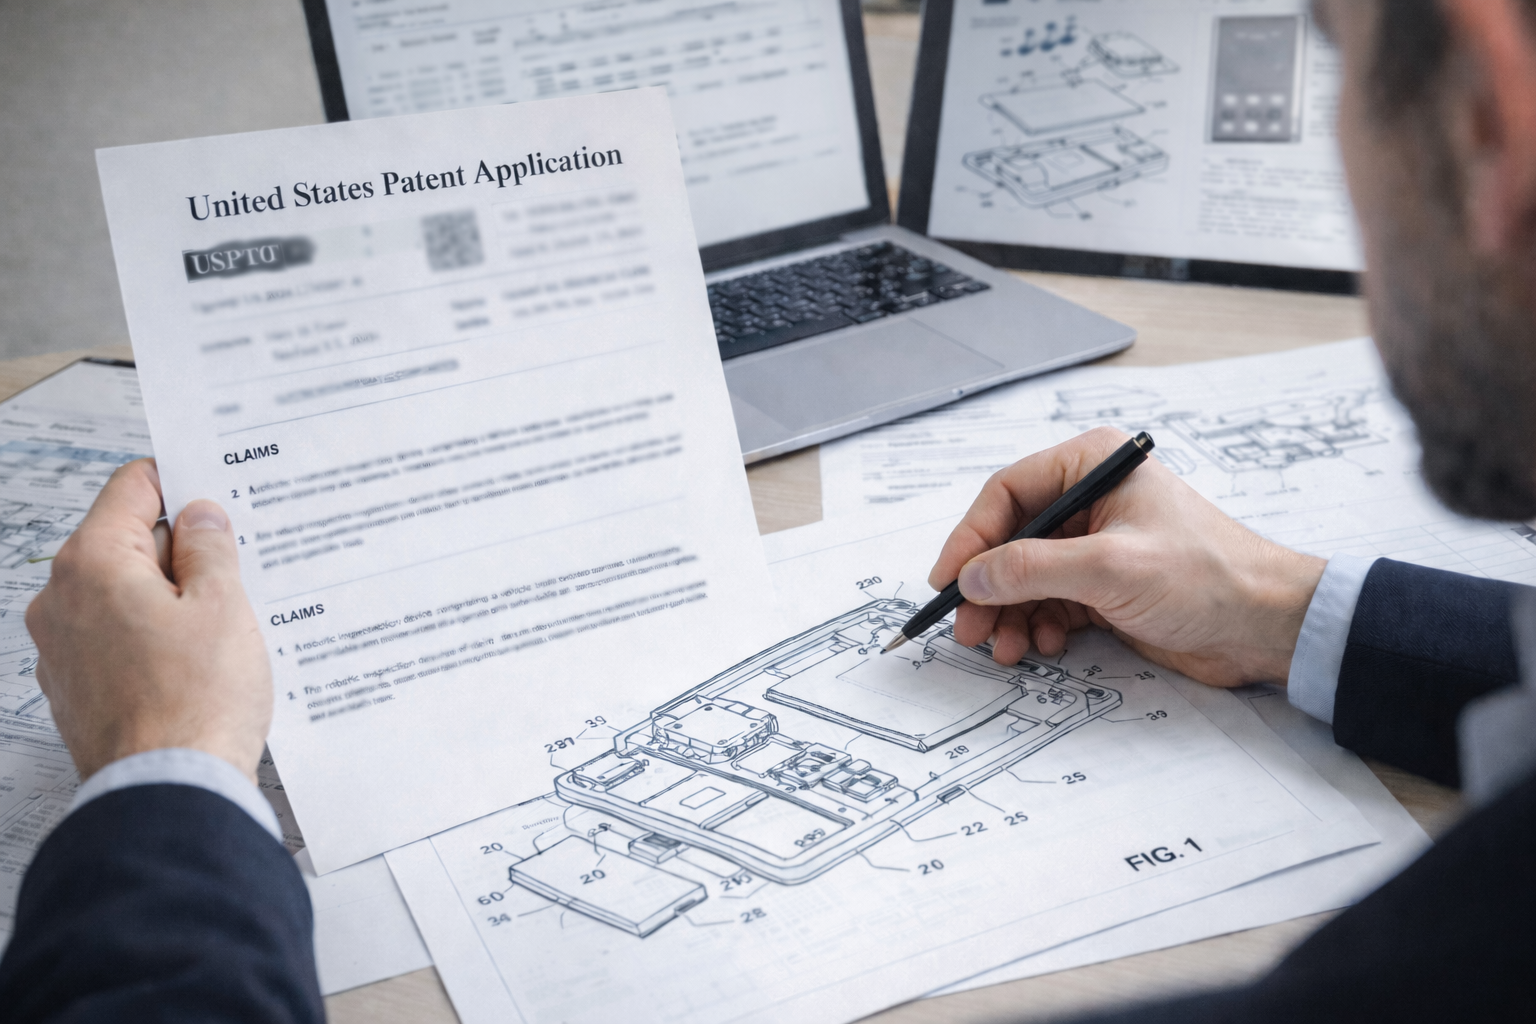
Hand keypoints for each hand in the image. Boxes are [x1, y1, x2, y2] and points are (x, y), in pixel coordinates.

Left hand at [26, 460, 270, 781]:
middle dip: (182, 548)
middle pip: (127, 541)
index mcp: (93, 564)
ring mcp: (63, 648)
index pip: (133, 487)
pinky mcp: (76, 688)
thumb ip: (210, 548)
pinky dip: (154, 638)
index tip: (218, 495)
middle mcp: (62, 600)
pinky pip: (118, 638)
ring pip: (124, 593)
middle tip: (237, 569)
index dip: (182, 483)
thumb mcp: (224, 605)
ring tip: (223, 626)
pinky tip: (197, 662)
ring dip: (171, 597)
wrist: (168, 791)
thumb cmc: (195, 704)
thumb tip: (201, 517)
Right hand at [928, 427, 1325, 686]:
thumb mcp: (1110, 568)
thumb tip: (972, 576)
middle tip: (968, 627)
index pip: (1007, 493)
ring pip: (1025, 576)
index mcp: (1093, 467)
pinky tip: (1044, 645)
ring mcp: (1096, 544)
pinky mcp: (1104, 585)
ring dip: (1009, 613)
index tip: (947, 580)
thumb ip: (1033, 569)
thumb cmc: (1208, 578)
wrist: (1267, 627)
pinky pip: (1049, 601)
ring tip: (1006, 648)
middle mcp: (1090, 499)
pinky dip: (1037, 625)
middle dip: (987, 586)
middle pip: (1010, 538)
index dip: (970, 538)